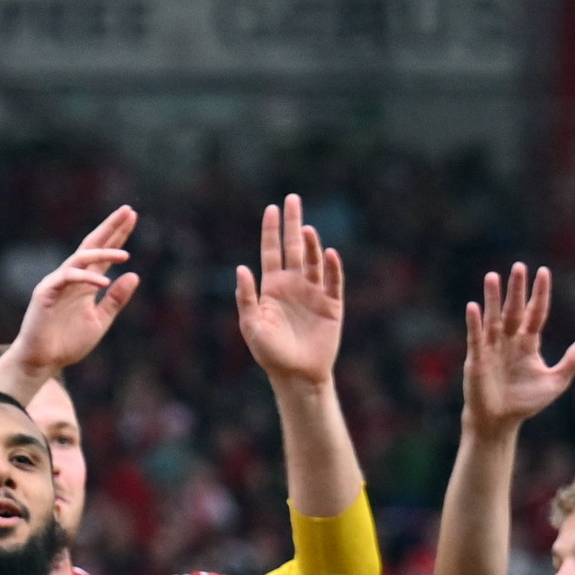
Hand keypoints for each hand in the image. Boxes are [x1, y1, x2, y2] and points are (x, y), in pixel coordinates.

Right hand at [8, 205, 139, 379]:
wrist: (42, 361)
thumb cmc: (67, 343)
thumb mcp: (101, 321)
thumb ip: (116, 299)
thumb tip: (134, 275)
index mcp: (85, 283)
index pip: (103, 253)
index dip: (117, 235)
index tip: (132, 217)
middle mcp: (72, 277)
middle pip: (92, 245)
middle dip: (110, 228)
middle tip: (128, 211)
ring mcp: (58, 283)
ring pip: (80, 258)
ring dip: (102, 253)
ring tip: (125, 254)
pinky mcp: (45, 292)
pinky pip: (67, 278)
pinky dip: (85, 278)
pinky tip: (104, 281)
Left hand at [229, 196, 346, 386]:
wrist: (296, 375)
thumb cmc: (270, 353)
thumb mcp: (251, 326)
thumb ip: (246, 298)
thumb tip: (241, 268)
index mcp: (272, 287)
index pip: (271, 252)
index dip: (271, 231)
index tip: (272, 208)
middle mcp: (293, 285)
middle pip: (294, 248)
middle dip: (293, 224)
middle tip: (292, 199)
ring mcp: (314, 293)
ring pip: (313, 262)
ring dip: (311, 245)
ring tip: (306, 229)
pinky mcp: (332, 305)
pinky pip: (333, 282)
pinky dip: (331, 267)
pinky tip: (328, 253)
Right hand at [461, 265, 574, 428]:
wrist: (500, 422)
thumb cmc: (526, 401)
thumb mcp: (557, 380)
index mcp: (528, 342)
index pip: (535, 313)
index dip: (539, 294)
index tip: (544, 271)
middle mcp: (509, 340)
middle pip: (513, 310)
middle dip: (516, 289)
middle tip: (519, 267)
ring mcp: (492, 348)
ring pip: (493, 318)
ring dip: (493, 298)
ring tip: (493, 276)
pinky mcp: (477, 359)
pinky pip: (476, 337)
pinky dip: (474, 323)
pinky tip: (474, 306)